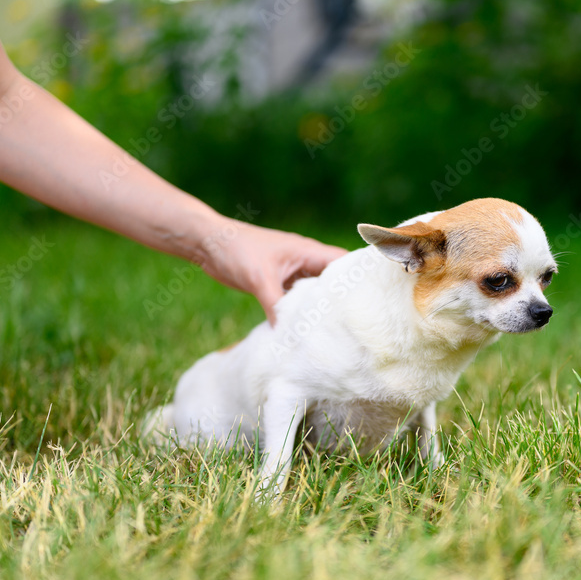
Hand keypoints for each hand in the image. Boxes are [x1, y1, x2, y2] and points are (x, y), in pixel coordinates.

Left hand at [198, 218, 346, 324]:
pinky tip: (306, 329)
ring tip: (337, 331)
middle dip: (344, 300)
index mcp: (308, 252)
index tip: (371, 302)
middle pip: (334, 282)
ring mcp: (293, 273)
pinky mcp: (280, 284)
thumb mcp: (259, 279)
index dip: (359, 281)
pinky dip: (303, 312)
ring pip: (316, 293)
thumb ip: (276, 305)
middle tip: (358, 325)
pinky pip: (298, 300)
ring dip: (322, 308)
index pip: (345, 265)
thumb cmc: (236, 250)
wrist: (208, 244)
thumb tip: (289, 335)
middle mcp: (305, 261)